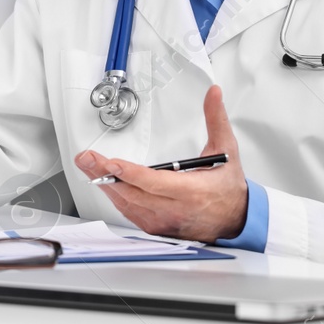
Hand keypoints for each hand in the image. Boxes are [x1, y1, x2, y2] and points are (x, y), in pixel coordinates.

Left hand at [74, 85, 248, 242]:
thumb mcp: (226, 149)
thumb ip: (216, 119)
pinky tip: (105, 184)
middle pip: (133, 193)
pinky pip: (131, 214)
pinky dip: (116, 198)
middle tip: (86, 158)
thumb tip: (213, 94)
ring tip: (88, 167)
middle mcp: (176, 209)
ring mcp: (165, 221)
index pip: (154, 183)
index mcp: (192, 191)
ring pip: (128, 205)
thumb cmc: (229, 188)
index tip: (110, 162)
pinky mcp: (158, 228)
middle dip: (105, 174)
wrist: (237, 220)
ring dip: (106, 186)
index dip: (130, 173)